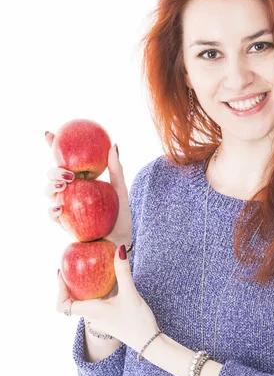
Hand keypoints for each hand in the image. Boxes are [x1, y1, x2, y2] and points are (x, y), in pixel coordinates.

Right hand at [45, 131, 131, 247]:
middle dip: (54, 170)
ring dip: (51, 187)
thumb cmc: (120, 216)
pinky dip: (52, 210)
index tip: (50, 133)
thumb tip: (114, 145)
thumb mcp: (121, 191)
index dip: (54, 146)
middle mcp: (70, 190)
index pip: (65, 160)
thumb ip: (116, 170)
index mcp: (82, 179)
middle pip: (53, 175)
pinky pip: (53, 215)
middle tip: (68, 174)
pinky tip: (60, 208)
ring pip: (49, 191)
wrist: (119, 241)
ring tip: (63, 187)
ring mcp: (65, 206)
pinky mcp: (63, 223)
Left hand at [56, 244, 159, 351]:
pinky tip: (104, 282)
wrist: (149, 343)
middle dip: (68, 285)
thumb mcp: (130, 294)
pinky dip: (93, 292)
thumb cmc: (137, 322)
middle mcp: (92, 316)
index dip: (58, 290)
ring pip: (83, 303)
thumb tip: (119, 250)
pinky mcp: (109, 318)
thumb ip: (123, 272)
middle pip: (70, 302)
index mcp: (91, 311)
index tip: (62, 274)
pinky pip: (94, 304)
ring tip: (84, 272)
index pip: (62, 306)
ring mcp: (100, 319)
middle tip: (70, 268)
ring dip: (80, 289)